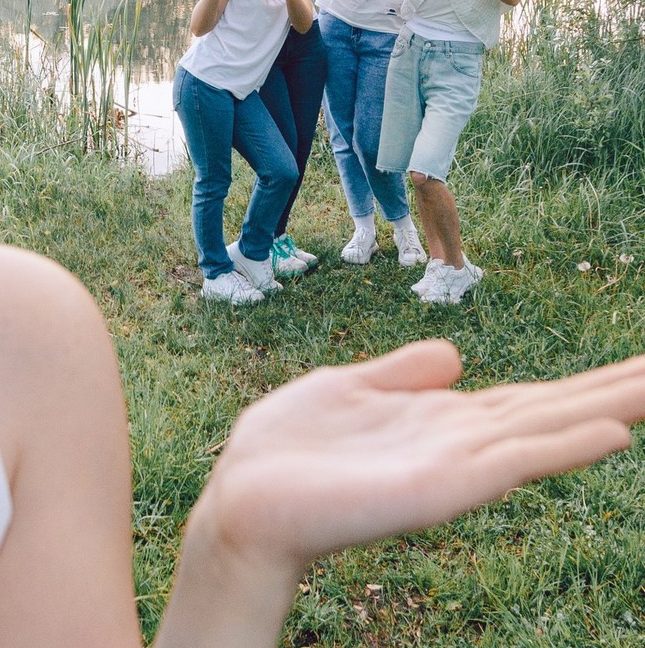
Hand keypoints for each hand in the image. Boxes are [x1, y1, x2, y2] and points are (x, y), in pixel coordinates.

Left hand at [189, 340, 644, 575]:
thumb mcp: (350, 387)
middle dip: (616, 389)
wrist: (245, 496)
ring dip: (610, 409)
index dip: (585, 382)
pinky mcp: (441, 485)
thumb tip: (459, 355)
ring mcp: (457, 465)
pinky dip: (562, 444)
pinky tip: (610, 431)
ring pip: (549, 428)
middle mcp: (462, 442)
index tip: (638, 362)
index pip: (531, 398)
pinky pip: (512, 459)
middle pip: (556, 410)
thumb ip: (404, 373)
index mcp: (442, 418)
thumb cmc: (288, 449)